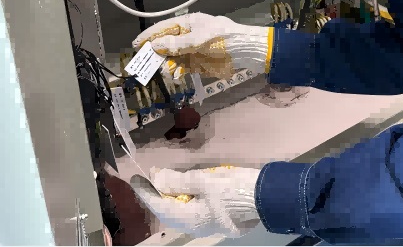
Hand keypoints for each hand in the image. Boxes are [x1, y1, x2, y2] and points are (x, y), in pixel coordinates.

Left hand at [130, 166, 260, 237]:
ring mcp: (208, 224)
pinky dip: (185, 197)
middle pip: (169, 210)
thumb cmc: (235, 188)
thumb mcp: (205, 180)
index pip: (160, 206)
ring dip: (171, 194)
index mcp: (191, 219)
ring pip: (181, 210)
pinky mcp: (218, 218)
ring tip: (163, 179)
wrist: (268, 197)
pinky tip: (185, 187)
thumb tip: (156, 179)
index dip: (145, 191)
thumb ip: (178, 181)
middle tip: (147, 177)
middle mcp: (197, 226)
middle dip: (157, 193)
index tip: (135, 178)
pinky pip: (194, 208)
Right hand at [132, 13, 270, 79]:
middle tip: (145, 62)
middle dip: (155, 53)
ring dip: (166, 65)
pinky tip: (177, 76)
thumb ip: (177, 45)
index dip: (149, 36)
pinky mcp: (197, 64)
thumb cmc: (223, 38)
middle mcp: (187, 37)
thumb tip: (155, 45)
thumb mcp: (199, 39)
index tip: (136, 44)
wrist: (245, 52)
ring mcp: (191, 51)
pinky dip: (177, 72)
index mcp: (188, 24)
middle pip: (165, 44)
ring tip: (166, 70)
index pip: (164, 28)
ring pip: (171, 58)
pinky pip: (181, 68)